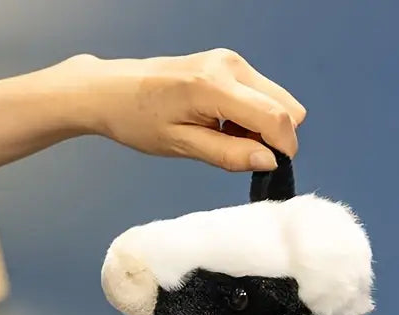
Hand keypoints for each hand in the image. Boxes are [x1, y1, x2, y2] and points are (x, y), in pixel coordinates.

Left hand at [47, 49, 305, 171]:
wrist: (112, 90)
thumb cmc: (138, 120)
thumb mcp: (182, 146)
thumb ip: (228, 154)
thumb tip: (269, 161)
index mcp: (216, 86)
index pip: (276, 117)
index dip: (283, 149)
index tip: (270, 169)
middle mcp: (230, 66)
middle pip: (286, 107)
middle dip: (273, 137)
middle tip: (239, 153)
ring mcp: (231, 61)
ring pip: (277, 101)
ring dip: (262, 127)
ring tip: (225, 138)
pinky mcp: (228, 64)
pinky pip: (261, 94)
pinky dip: (252, 116)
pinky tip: (222, 125)